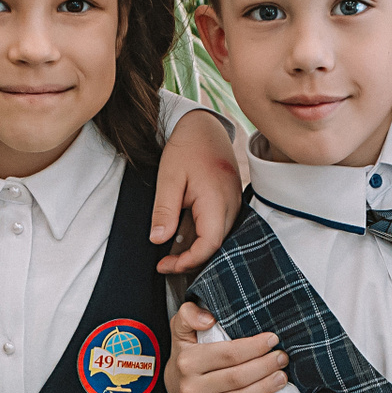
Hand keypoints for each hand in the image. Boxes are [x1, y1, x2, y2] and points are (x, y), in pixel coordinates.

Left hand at [153, 110, 241, 274]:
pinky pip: (218, 227)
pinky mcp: (229, 202)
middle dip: (191, 261)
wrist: (203, 127)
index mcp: (217, 200)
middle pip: (216, 247)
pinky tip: (182, 238)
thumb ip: (164, 211)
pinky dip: (202, 238)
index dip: (189, 261)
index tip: (165, 265)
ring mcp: (233, 204)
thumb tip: (158, 240)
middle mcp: (231, 205)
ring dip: (196, 250)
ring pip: (219, 239)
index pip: (209, 245)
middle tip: (164, 264)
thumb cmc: (186, 148)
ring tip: (170, 255)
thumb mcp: (168, 179)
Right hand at [164, 301, 286, 392]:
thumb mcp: (181, 328)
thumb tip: (209, 319)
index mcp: (187, 361)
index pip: (228, 354)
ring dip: (264, 388)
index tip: (272, 339)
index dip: (254, 347)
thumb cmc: (185, 353)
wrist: (172, 386)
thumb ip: (190, 314)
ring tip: (281, 377)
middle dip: (264, 367)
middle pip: (236, 377)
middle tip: (282, 358)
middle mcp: (190, 387)